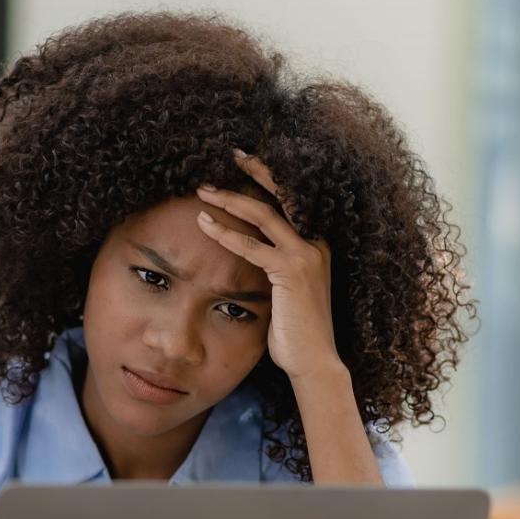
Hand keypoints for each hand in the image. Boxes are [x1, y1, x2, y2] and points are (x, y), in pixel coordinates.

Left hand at [196, 152, 342, 381]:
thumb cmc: (295, 333)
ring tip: (203, 191)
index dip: (270, 178)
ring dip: (231, 200)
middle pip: (282, 196)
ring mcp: (306, 256)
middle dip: (255, 172)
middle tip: (230, 155)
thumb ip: (272, 267)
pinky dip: (226, 234)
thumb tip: (247, 252)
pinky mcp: (292, 273)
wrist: (314, 362)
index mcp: (316, 245)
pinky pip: (253, 247)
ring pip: (264, 215)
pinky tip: (205, 225)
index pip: (292, 201)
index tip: (245, 161)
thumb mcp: (285, 291)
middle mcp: (315, 244)